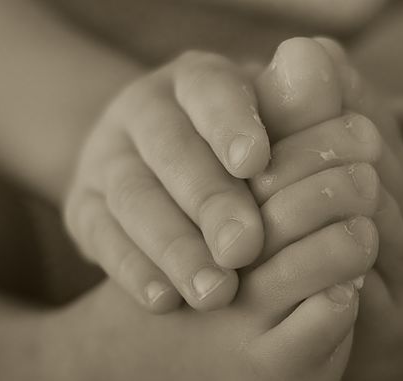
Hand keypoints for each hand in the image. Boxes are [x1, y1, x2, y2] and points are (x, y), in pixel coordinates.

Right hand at [63, 51, 270, 312]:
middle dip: (208, 200)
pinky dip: (132, 269)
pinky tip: (163, 302)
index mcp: (197, 80)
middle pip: (170, 150)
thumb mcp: (273, 122)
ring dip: (173, 247)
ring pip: (132, 197)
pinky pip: (101, 236)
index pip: (210, 92)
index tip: (256, 164)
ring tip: (214, 293)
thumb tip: (320, 56)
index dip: (230, 124)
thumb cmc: (246, 152)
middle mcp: (144, 111)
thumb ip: (296, 104)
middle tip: (244, 249)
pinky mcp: (83, 207)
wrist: (166, 176)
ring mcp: (106, 158)